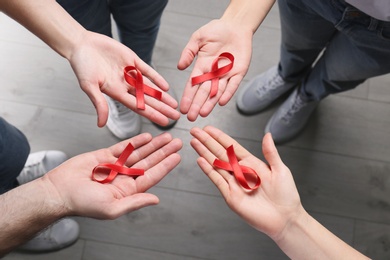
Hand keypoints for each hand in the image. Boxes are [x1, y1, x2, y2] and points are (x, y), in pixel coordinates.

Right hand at [42, 132, 181, 218]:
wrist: (59, 190)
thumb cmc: (83, 203)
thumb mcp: (112, 207)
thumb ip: (135, 202)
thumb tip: (156, 200)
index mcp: (128, 190)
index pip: (152, 175)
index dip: (165, 166)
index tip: (177, 157)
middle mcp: (125, 176)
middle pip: (149, 161)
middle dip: (163, 152)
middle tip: (177, 142)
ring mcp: (116, 165)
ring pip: (139, 152)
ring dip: (153, 144)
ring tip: (166, 136)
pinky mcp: (104, 155)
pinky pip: (123, 147)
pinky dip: (135, 141)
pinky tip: (146, 136)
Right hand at [69, 31, 179, 126]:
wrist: (81, 44)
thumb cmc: (81, 65)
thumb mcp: (89, 86)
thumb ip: (99, 103)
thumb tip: (101, 124)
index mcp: (116, 93)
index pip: (138, 107)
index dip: (152, 114)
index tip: (165, 122)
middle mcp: (125, 85)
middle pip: (148, 100)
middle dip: (162, 108)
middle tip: (176, 117)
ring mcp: (130, 73)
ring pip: (150, 87)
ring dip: (162, 96)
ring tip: (175, 105)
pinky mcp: (132, 60)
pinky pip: (147, 71)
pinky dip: (156, 78)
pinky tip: (166, 87)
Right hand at [178, 19, 252, 120]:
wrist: (236, 25)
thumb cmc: (216, 30)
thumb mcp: (198, 38)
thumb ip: (188, 52)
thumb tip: (180, 67)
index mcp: (202, 67)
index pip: (193, 85)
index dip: (188, 97)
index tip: (183, 108)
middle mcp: (213, 74)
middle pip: (204, 92)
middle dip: (197, 105)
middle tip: (191, 117)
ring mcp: (226, 74)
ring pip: (217, 92)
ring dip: (210, 103)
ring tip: (203, 113)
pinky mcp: (239, 72)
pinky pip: (233, 85)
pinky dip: (228, 94)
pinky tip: (221, 102)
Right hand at [190, 126, 301, 238]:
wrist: (285, 219)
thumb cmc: (286, 196)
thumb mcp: (281, 170)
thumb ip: (271, 153)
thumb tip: (268, 135)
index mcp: (252, 164)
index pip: (232, 147)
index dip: (220, 137)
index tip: (209, 129)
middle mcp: (240, 172)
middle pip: (220, 153)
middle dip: (207, 141)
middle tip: (195, 131)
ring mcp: (234, 184)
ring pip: (216, 164)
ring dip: (204, 153)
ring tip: (194, 142)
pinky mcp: (230, 196)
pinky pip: (217, 180)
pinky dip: (208, 170)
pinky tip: (200, 161)